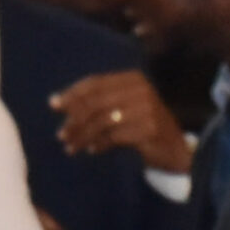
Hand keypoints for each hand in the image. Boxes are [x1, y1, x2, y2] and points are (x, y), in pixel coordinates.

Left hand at [51, 71, 191, 173]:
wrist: (176, 151)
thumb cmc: (143, 128)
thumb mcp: (122, 108)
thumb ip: (98, 102)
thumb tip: (56, 102)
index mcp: (132, 79)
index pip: (95, 83)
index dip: (72, 93)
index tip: (53, 105)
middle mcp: (141, 89)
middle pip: (97, 102)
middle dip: (75, 119)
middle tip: (62, 134)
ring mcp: (147, 108)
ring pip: (103, 120)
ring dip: (83, 135)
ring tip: (71, 146)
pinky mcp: (149, 129)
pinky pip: (115, 136)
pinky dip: (100, 144)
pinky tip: (92, 150)